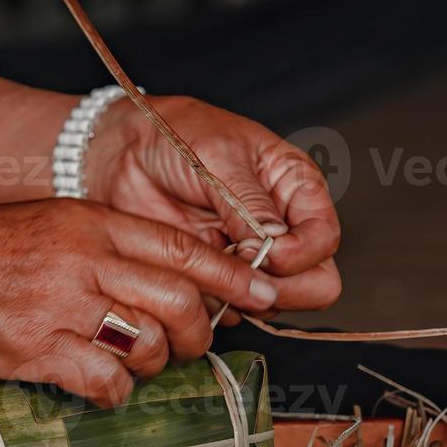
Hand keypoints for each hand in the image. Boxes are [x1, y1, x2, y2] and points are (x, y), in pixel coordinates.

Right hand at [0, 199, 281, 405]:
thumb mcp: (48, 224)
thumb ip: (104, 244)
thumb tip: (164, 277)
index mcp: (91, 222)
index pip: (182, 247)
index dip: (233, 275)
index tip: (267, 294)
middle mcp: (84, 259)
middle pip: (181, 299)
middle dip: (200, 333)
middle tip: (191, 347)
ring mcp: (61, 305)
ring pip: (150, 343)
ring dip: (156, 365)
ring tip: (136, 365)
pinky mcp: (37, 350)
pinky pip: (106, 381)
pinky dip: (116, 393)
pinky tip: (102, 388)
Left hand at [85, 96, 340, 319]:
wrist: (122, 151)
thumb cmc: (174, 136)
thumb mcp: (217, 156)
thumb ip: (249, 206)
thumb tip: (273, 249)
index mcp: (295, 189)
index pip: (324, 240)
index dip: (301, 256)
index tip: (266, 254)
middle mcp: (282, 228)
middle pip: (315, 283)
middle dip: (279, 286)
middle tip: (238, 269)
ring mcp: (250, 258)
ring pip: (272, 304)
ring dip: (239, 295)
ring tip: (203, 262)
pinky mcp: (216, 278)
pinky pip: (228, 310)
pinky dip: (209, 301)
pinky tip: (185, 271)